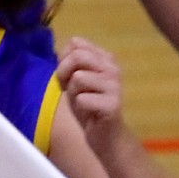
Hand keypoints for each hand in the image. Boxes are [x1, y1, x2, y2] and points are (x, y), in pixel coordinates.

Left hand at [55, 37, 125, 151]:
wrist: (104, 134)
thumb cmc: (87, 105)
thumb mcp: (72, 79)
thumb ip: (68, 62)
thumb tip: (66, 46)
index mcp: (105, 58)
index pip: (75, 43)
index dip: (63, 60)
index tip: (68, 76)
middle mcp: (113, 68)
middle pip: (77, 56)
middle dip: (64, 73)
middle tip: (71, 89)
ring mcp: (115, 85)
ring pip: (78, 78)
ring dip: (73, 93)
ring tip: (84, 102)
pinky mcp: (113, 104)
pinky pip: (82, 98)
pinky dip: (80, 107)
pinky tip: (90, 113)